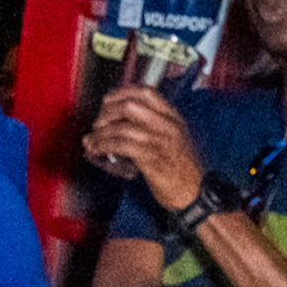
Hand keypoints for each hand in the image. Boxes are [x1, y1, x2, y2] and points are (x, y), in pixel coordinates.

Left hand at [82, 87, 203, 212]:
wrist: (195, 193)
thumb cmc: (182, 170)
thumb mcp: (172, 140)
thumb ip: (152, 127)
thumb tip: (119, 120)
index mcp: (173, 118)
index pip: (146, 92)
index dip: (121, 93)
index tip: (106, 102)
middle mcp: (168, 126)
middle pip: (130, 106)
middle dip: (106, 113)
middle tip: (98, 125)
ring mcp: (161, 142)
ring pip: (122, 127)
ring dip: (100, 134)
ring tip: (91, 142)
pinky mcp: (153, 160)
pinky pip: (121, 146)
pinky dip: (104, 146)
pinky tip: (97, 151)